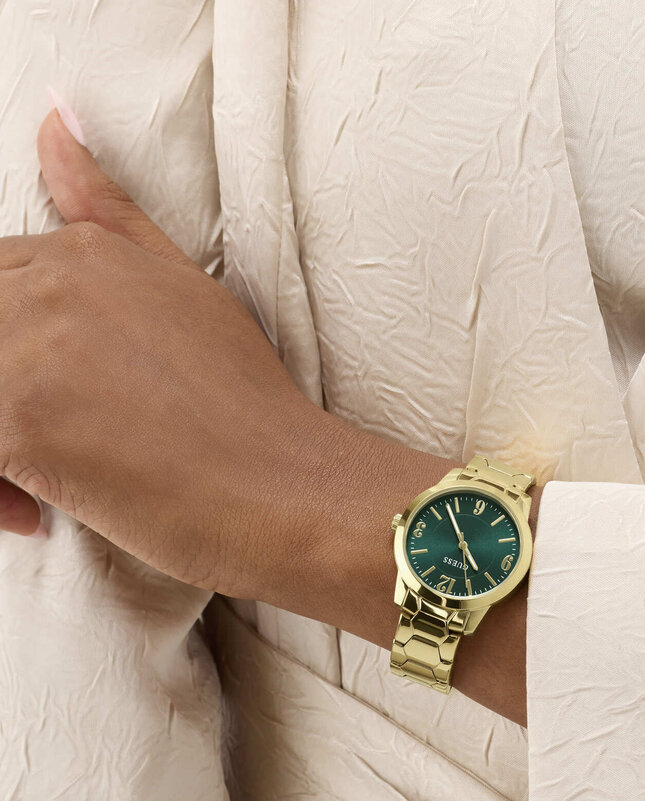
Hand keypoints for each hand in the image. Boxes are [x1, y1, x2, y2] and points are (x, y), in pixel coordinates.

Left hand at [0, 102, 540, 725]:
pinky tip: (44, 511)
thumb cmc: (251, 408)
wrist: (290, 487)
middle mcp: (48, 286)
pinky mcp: (19, 420)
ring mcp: (30, 349)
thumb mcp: (187, 288)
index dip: (13, 353)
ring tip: (46, 483)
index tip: (52, 405)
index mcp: (83, 253)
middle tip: (47, 449)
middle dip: (3, 394)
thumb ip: (108, 212)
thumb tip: (54, 120)